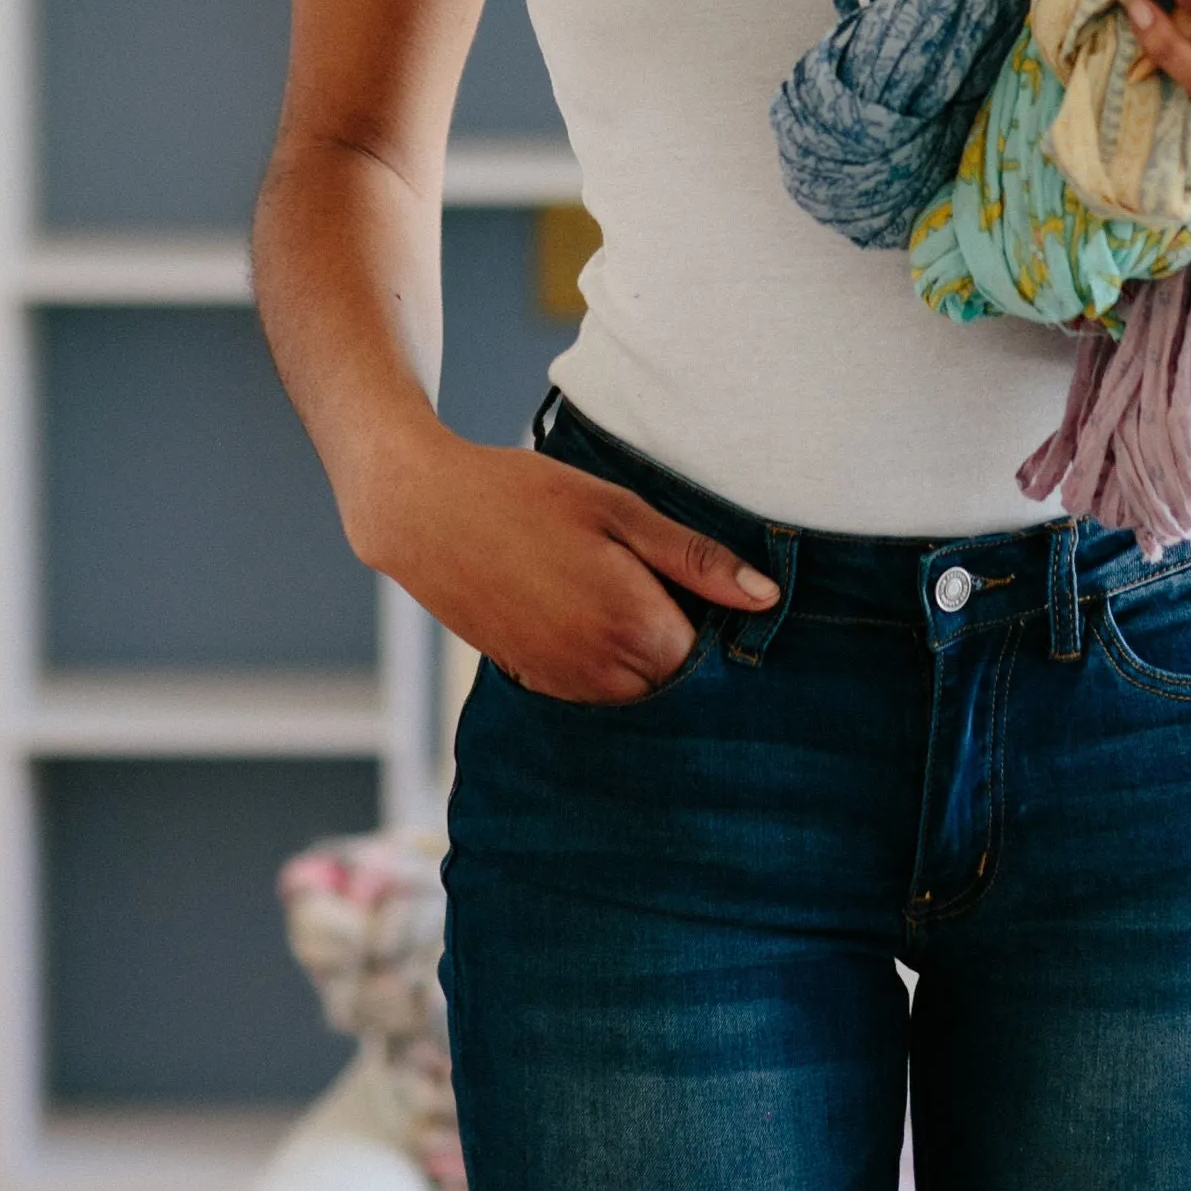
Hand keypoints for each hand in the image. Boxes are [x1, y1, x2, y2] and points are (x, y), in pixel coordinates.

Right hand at [362, 431, 777, 704]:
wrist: (424, 514)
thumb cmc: (524, 497)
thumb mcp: (618, 509)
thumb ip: (694, 558)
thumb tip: (766, 598)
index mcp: (631, 625)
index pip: (711, 658)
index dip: (717, 622)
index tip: (708, 587)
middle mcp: (600, 671)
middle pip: (676, 682)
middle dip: (683, 643)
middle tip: (663, 582)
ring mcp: (562, 684)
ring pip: (636, 693)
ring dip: (644, 656)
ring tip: (620, 590)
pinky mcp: (532, 682)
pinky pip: (594, 692)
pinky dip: (605, 663)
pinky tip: (586, 610)